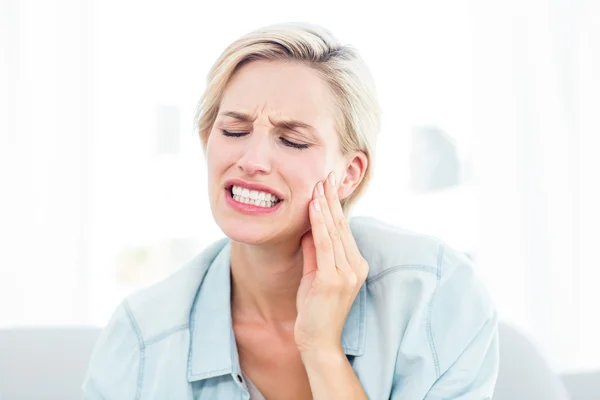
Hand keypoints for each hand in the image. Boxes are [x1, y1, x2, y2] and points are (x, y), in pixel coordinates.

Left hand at [294, 171, 368, 355]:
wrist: (317, 341)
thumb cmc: (314, 310)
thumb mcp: (314, 274)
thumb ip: (314, 251)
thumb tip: (309, 226)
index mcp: (355, 265)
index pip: (344, 229)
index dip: (335, 206)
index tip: (328, 185)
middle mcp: (355, 267)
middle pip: (342, 226)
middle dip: (332, 199)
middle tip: (326, 175)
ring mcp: (346, 274)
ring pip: (334, 232)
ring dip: (325, 206)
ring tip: (319, 184)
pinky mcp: (333, 280)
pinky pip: (325, 245)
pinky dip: (319, 223)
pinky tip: (314, 207)